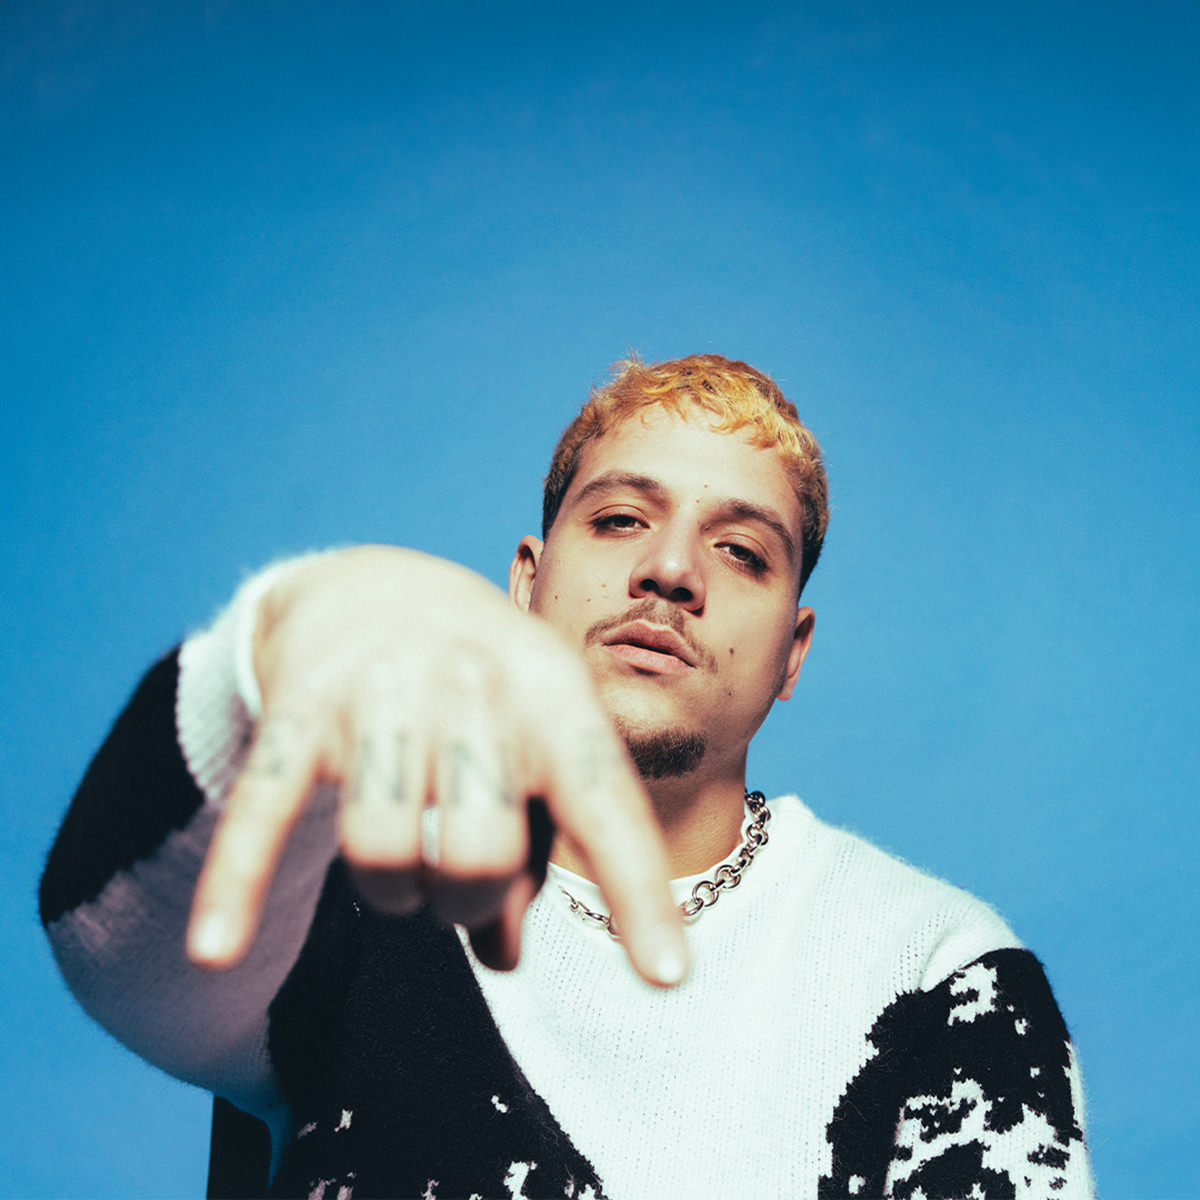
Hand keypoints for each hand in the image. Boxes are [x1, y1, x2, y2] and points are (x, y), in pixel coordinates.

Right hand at [186, 546, 686, 985]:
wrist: (379, 586)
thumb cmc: (480, 691)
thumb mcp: (532, 750)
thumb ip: (533, 855)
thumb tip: (504, 956)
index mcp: (553, 698)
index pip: (604, 803)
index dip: (639, 893)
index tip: (670, 976)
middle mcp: (473, 683)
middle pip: (479, 852)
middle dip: (469, 903)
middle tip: (457, 885)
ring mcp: (381, 691)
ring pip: (382, 850)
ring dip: (392, 895)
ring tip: (402, 869)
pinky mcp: (298, 707)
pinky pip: (265, 808)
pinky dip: (238, 882)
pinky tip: (215, 948)